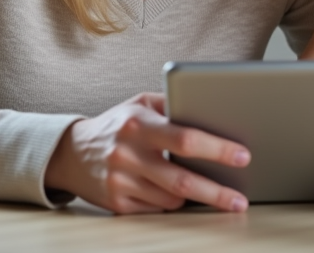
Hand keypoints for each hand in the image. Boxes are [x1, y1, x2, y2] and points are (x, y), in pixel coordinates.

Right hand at [44, 92, 249, 213]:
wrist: (71, 153)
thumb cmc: (118, 124)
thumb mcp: (141, 103)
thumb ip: (172, 104)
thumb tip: (213, 110)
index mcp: (138, 124)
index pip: (184, 138)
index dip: (216, 149)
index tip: (242, 156)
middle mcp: (127, 154)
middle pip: (181, 179)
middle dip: (216, 191)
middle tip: (240, 199)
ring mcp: (120, 181)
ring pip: (172, 198)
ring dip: (196, 197)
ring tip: (215, 193)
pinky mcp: (117, 204)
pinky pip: (157, 210)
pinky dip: (173, 203)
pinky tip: (182, 196)